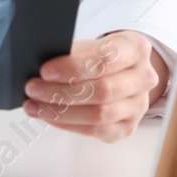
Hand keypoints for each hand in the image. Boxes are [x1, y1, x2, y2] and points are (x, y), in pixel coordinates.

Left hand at [21, 31, 169, 142]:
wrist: (118, 70)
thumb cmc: (97, 55)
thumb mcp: (86, 45)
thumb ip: (69, 54)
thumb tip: (36, 69)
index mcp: (135, 48)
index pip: (105, 59)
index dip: (73, 67)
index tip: (45, 71)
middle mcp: (144, 77)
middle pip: (103, 90)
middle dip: (61, 92)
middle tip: (32, 89)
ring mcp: (139, 105)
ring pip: (101, 114)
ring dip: (61, 112)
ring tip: (34, 105)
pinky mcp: (129, 127)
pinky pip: (98, 131)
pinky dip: (69, 125)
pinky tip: (49, 117)